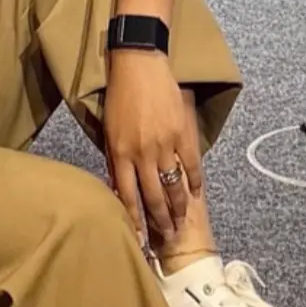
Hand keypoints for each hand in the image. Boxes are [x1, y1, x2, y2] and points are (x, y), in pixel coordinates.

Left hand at [101, 51, 202, 239]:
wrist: (139, 67)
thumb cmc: (119, 98)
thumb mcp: (109, 131)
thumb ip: (116, 160)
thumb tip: (120, 189)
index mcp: (121, 153)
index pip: (128, 196)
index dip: (136, 220)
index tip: (141, 239)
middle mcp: (142, 153)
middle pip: (153, 196)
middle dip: (161, 221)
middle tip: (168, 237)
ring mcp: (164, 144)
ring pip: (173, 186)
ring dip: (178, 208)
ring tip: (182, 223)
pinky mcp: (182, 134)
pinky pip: (191, 165)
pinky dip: (194, 182)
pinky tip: (195, 195)